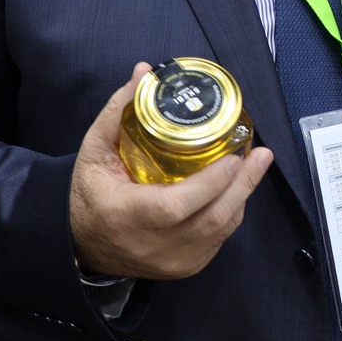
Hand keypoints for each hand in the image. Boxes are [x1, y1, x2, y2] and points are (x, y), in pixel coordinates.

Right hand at [69, 63, 274, 279]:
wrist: (81, 245)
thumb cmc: (88, 194)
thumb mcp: (93, 151)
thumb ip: (118, 112)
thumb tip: (145, 72)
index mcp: (124, 215)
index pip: (173, 206)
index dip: (208, 184)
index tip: (232, 157)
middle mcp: (151, 245)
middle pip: (210, 220)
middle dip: (242, 185)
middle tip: (259, 154)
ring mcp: (172, 262)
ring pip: (221, 230)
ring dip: (242, 195)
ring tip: (256, 163)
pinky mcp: (185, 268)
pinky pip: (219, 239)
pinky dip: (232, 211)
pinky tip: (238, 187)